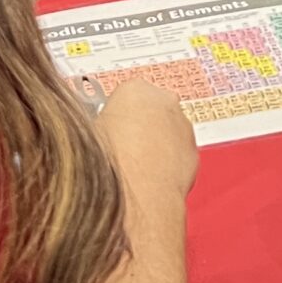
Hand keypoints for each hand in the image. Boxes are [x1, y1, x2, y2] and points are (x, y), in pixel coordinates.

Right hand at [95, 75, 197, 199]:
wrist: (139, 193)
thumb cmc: (113, 163)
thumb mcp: (87, 134)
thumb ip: (97, 125)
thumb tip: (92, 131)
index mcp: (135, 89)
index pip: (125, 94)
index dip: (115, 114)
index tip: (110, 126)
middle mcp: (165, 101)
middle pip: (151, 108)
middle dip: (139, 124)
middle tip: (122, 146)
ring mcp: (183, 126)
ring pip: (168, 130)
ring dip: (155, 143)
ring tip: (136, 165)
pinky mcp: (194, 151)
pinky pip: (178, 152)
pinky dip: (168, 161)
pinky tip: (150, 176)